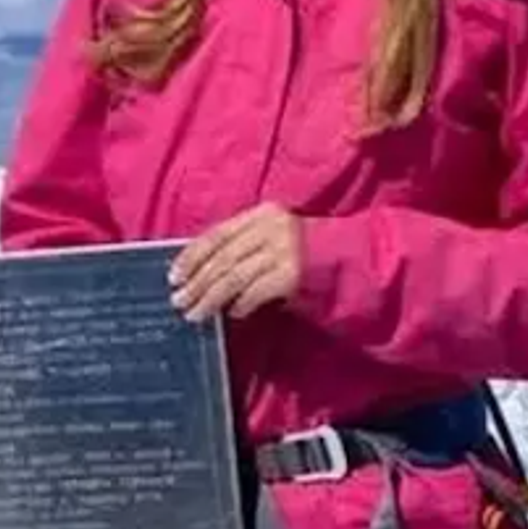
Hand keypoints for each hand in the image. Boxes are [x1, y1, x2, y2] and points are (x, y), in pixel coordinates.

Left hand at [169, 203, 302, 321]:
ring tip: (195, 314)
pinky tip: (232, 313)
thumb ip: (243, 246)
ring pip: (234, 276)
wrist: (353, 257)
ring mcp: (284, 250)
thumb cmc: (306, 250)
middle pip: (222, 257)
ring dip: (211, 297)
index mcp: (261, 214)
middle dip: (197, 282)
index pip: (216, 234)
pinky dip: (241, 303)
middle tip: (179, 300)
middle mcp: (271, 228)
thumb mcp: (273, 236)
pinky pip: (256, 291)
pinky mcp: (294, 274)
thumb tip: (202, 273)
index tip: (174, 275)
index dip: (192, 256)